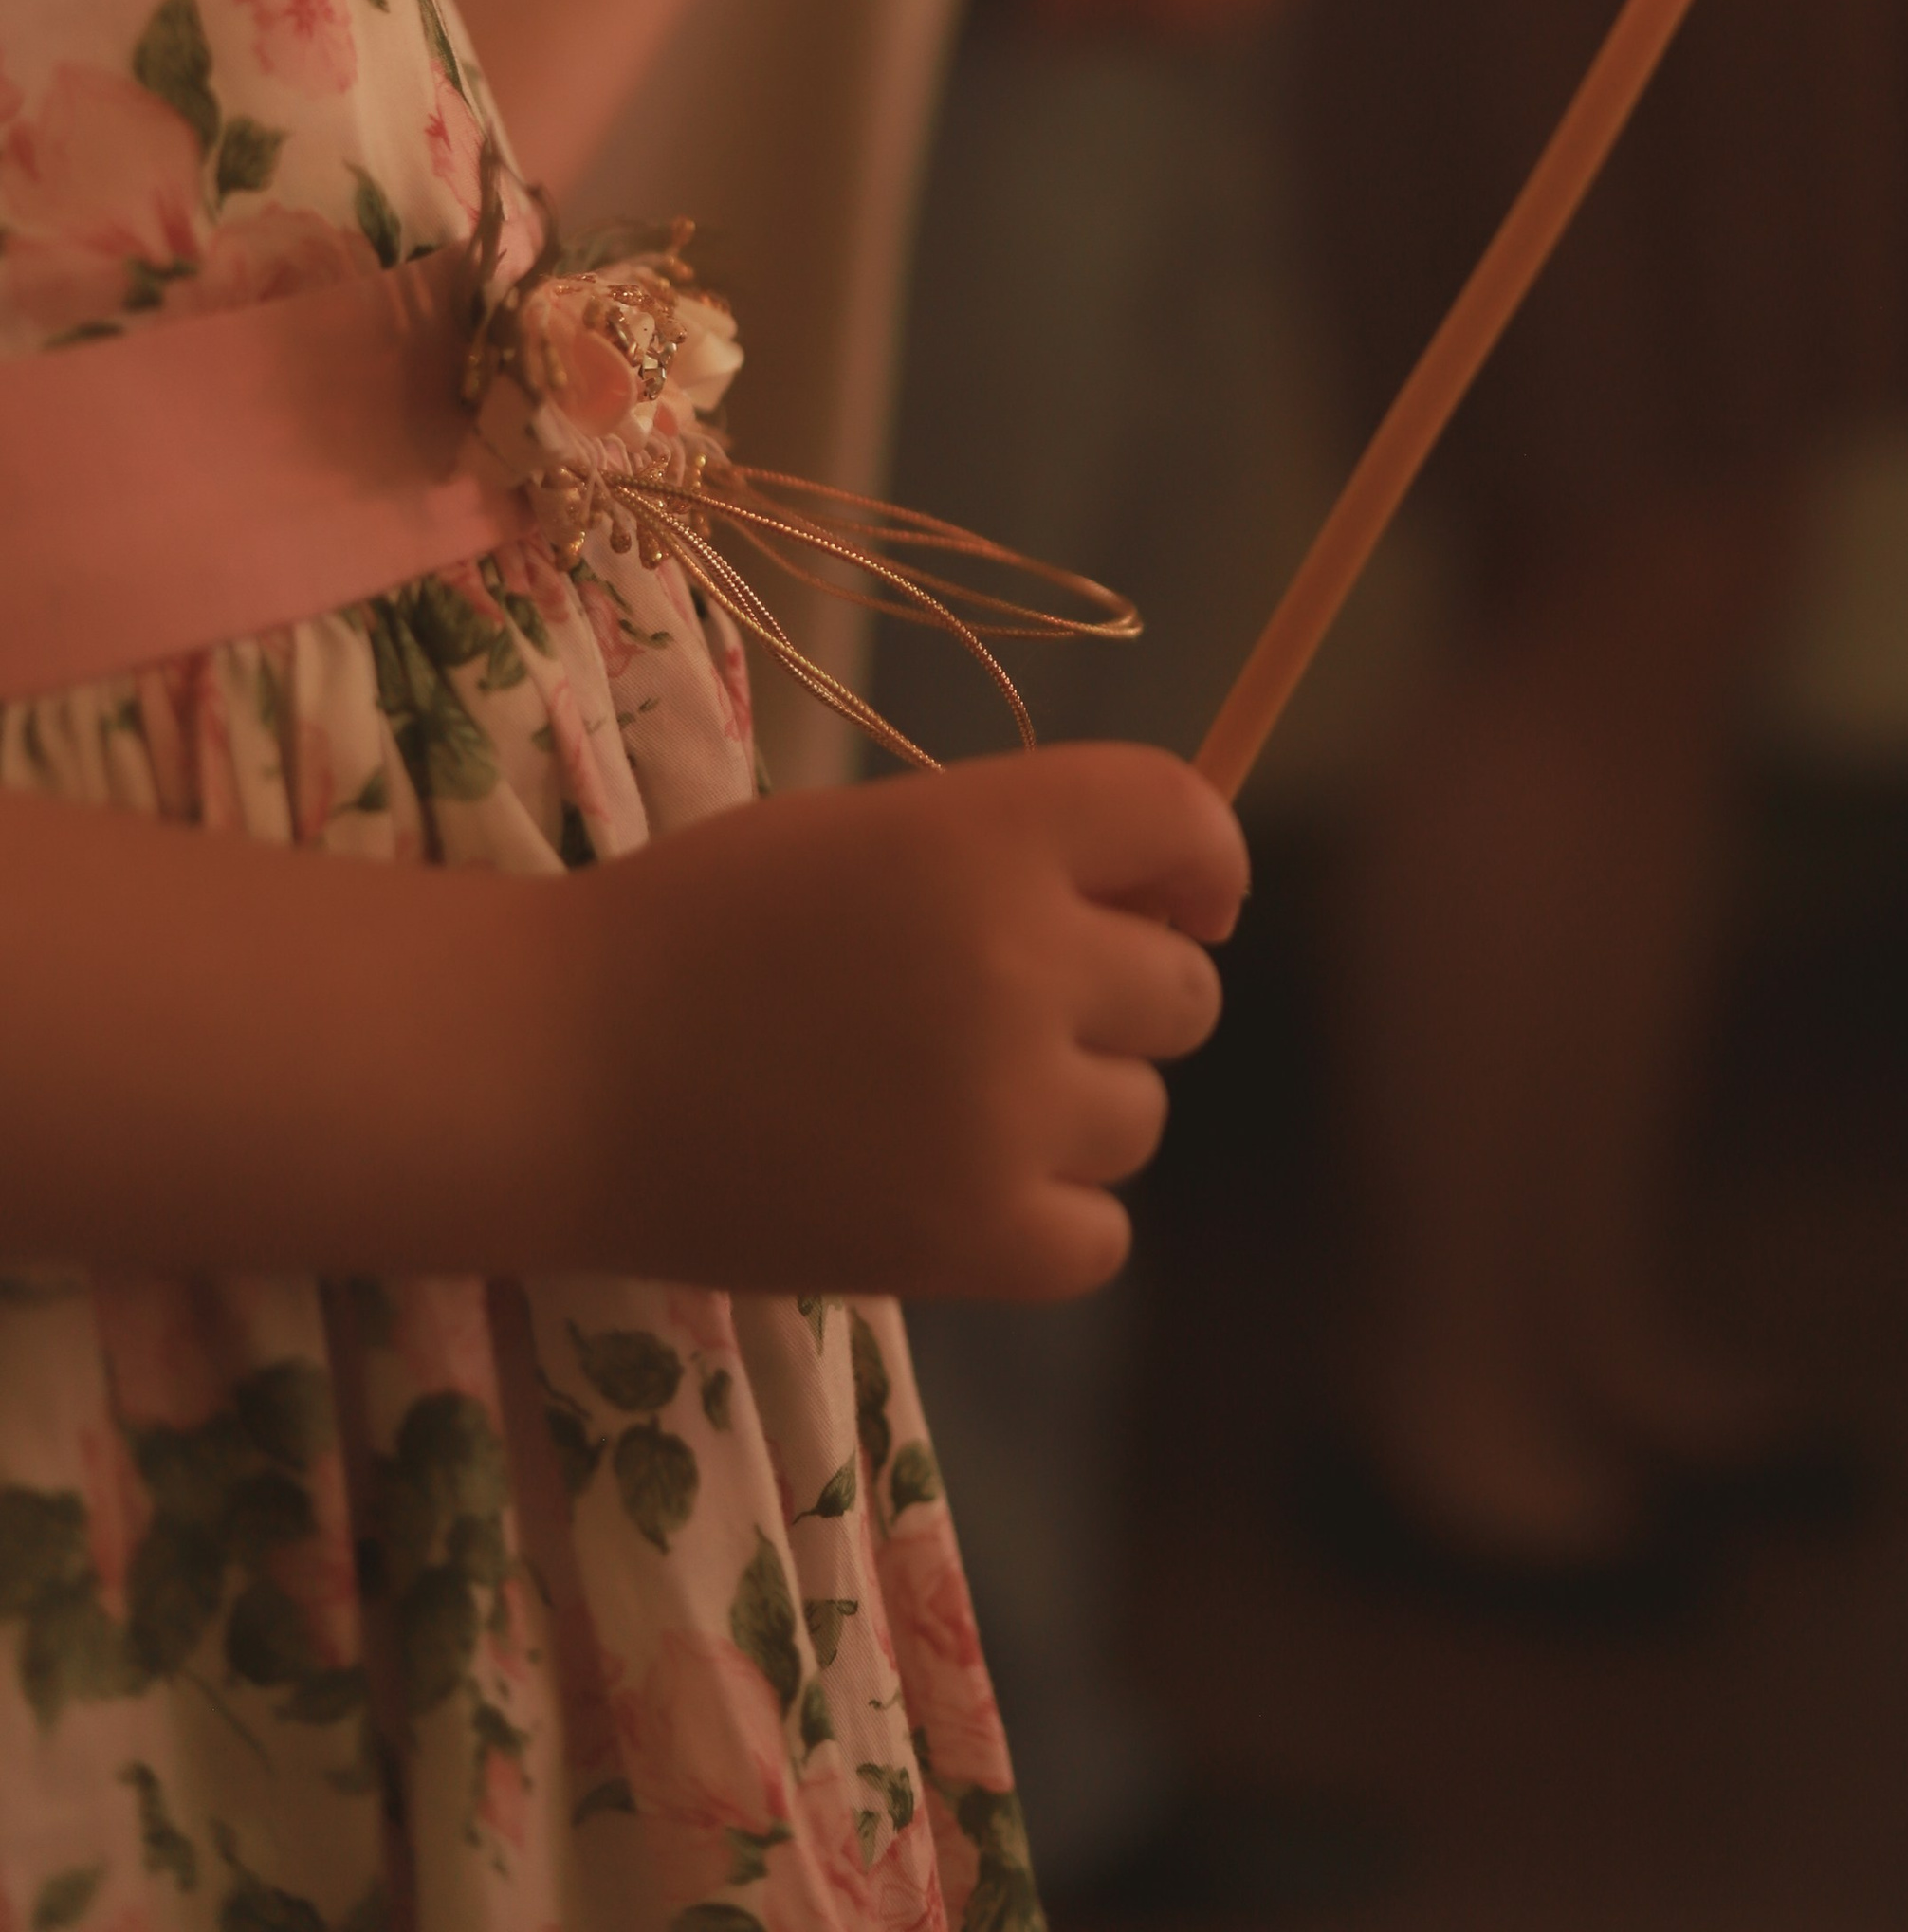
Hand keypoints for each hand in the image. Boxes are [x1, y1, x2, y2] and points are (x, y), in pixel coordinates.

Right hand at [570, 744, 1247, 1300]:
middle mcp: (1024, 963)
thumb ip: (1012, 856)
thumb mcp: (868, 831)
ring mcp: (1006, 1111)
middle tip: (1009, 1008)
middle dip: (1121, 995)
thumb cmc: (701, 927)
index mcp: (990, 837)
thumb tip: (1166, 914)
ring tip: (944, 1097)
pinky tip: (954, 1182)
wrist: (556, 1067)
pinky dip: (1048, 1216)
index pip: (1184, 816)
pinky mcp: (973, 1239)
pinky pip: (1102, 1231)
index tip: (1180, 898)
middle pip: (1183, 989)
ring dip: (1074, 1108)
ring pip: (1142, 1114)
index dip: (1202, 858)